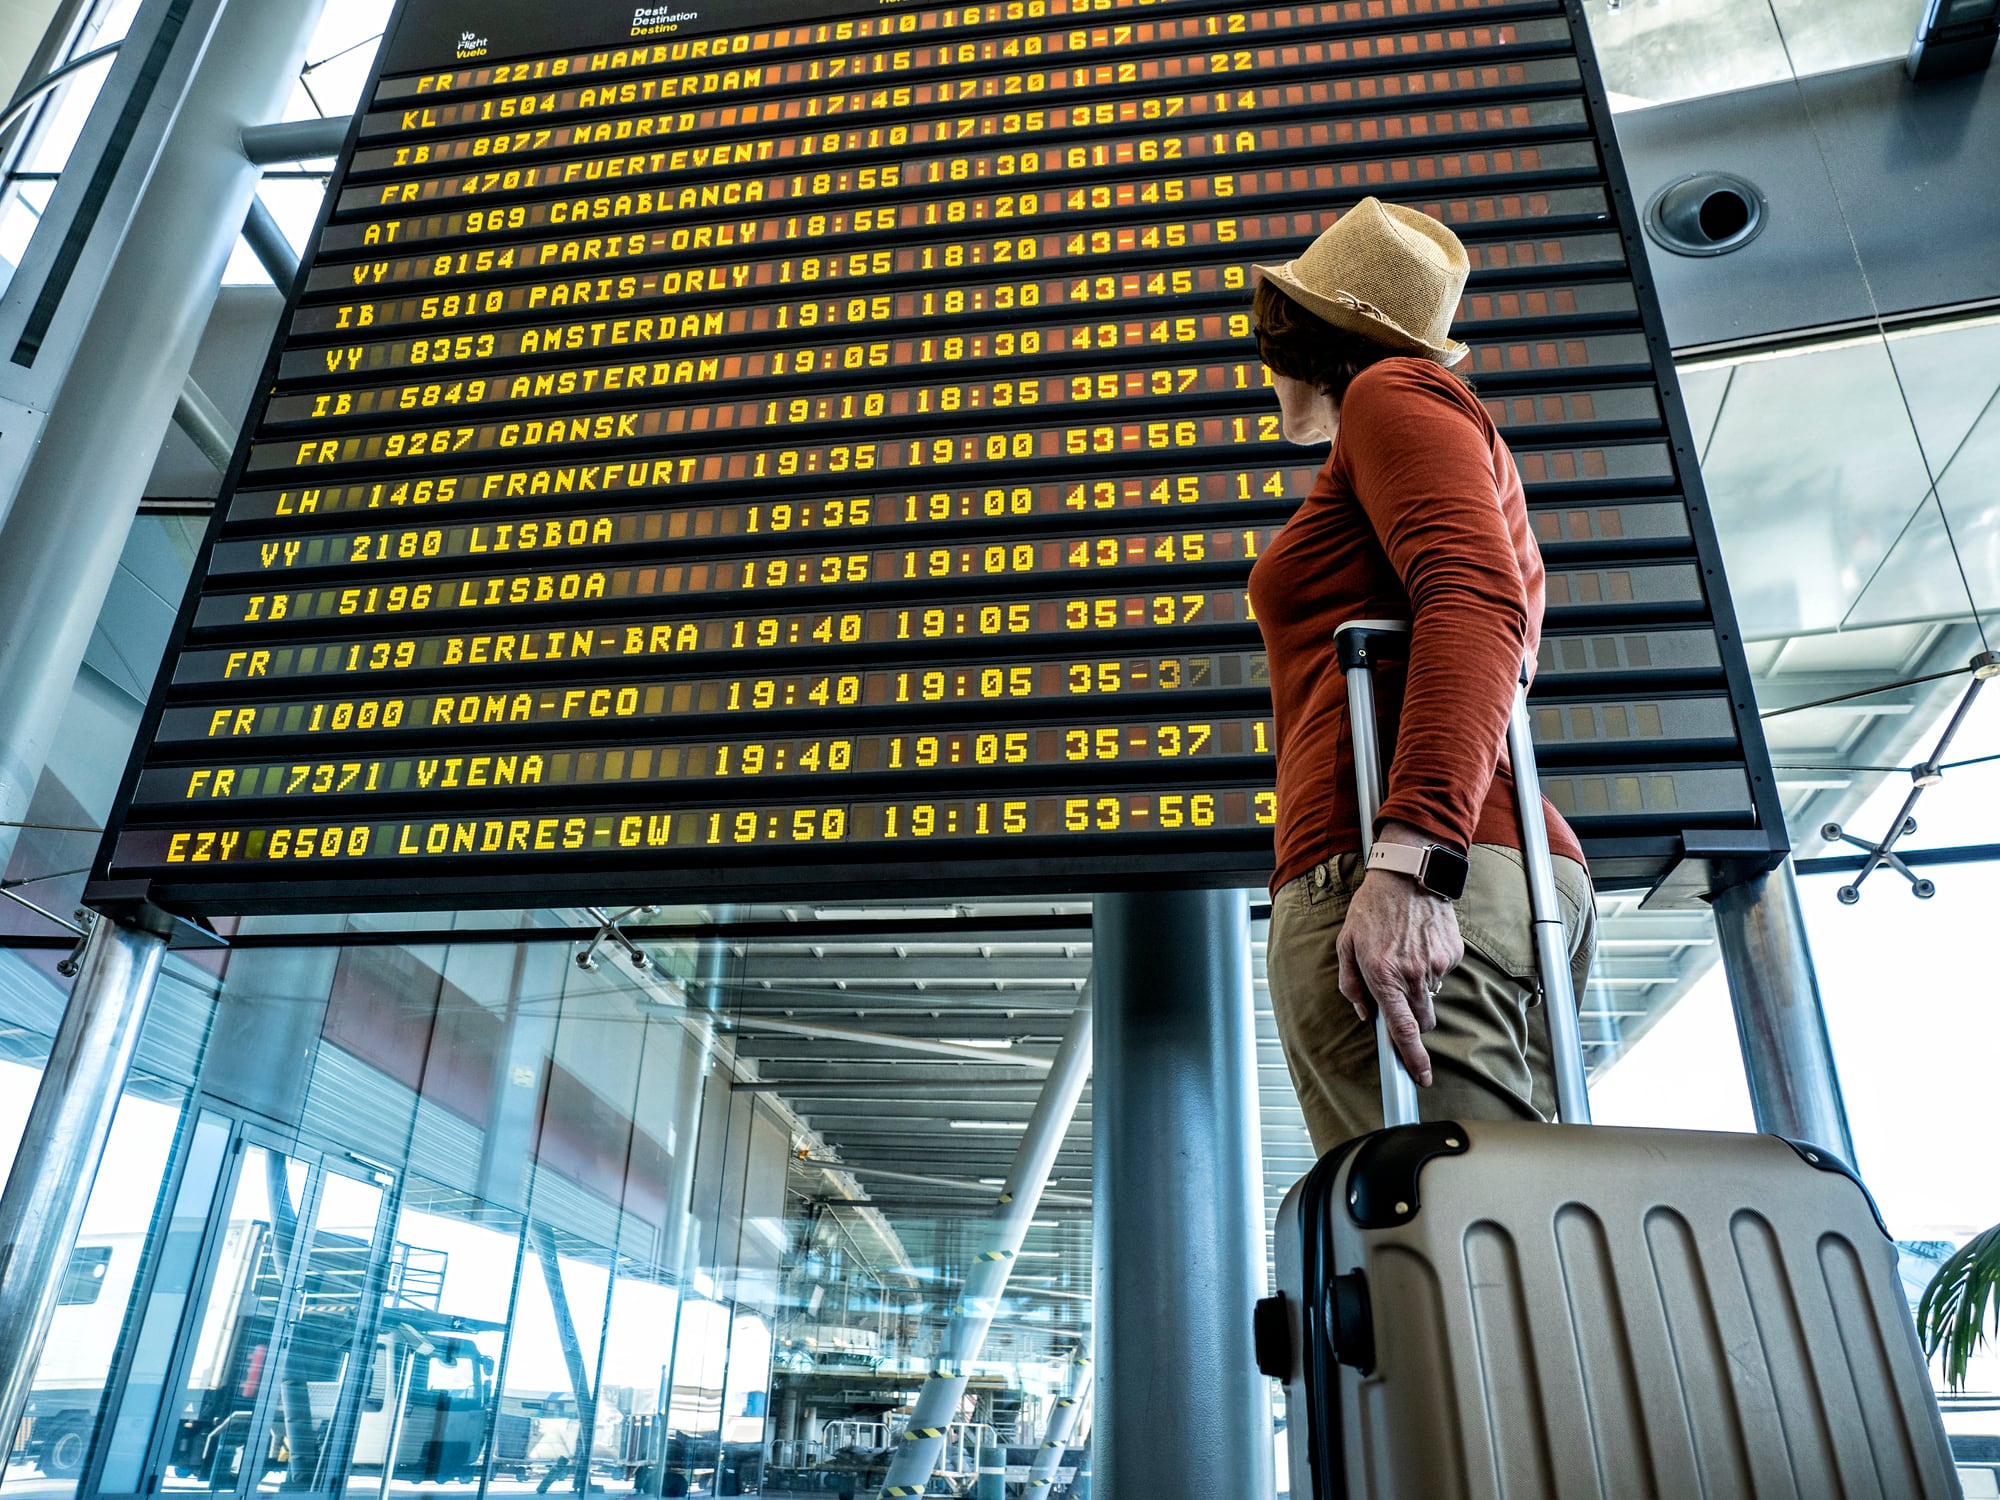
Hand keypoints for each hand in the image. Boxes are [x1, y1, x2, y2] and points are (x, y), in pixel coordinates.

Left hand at [1336, 829, 1465, 1086]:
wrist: (1408, 877)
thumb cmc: (1371, 909)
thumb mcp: (1345, 944)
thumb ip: (1350, 984)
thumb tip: (1362, 1011)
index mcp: (1382, 976)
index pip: (1402, 1028)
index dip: (1412, 1057)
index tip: (1420, 1076)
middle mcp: (1412, 975)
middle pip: (1422, 1019)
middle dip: (1412, 1016)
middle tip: (1399, 990)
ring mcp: (1436, 965)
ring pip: (1431, 995)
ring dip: (1419, 986)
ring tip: (1405, 953)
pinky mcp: (1452, 954)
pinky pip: (1442, 974)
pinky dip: (1430, 966)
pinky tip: (1419, 942)